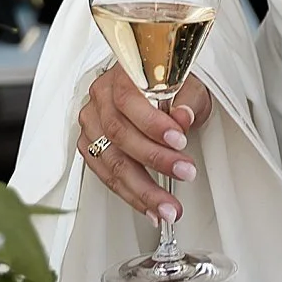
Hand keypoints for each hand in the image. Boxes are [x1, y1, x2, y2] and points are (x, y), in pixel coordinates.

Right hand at [76, 64, 211, 221]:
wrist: (158, 88)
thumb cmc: (172, 85)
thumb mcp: (190, 85)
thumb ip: (188, 100)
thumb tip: (184, 117)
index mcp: (122, 74)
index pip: (128, 100)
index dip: (152, 124)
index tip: (179, 141)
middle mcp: (101, 97)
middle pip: (119, 134)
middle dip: (155, 159)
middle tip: (184, 173)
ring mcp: (92, 122)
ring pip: (111, 161)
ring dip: (142, 188)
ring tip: (167, 205)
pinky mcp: (90, 146)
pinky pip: (106, 175)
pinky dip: (130, 194)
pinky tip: (150, 207)